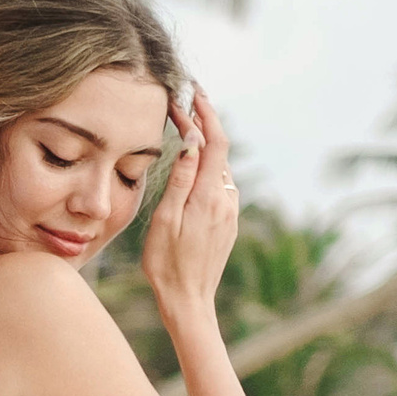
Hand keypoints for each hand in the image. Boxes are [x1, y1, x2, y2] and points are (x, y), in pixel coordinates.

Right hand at [142, 85, 240, 335]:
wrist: (189, 302)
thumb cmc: (167, 264)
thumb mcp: (166, 219)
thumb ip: (181, 179)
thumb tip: (191, 141)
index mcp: (209, 196)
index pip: (215, 142)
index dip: (206, 113)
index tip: (193, 93)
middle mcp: (226, 200)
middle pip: (220, 150)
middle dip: (204, 123)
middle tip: (184, 103)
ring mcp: (230, 212)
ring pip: (220, 167)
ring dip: (206, 145)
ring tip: (187, 127)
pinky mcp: (227, 222)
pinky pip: (220, 185)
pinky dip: (208, 167)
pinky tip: (194, 165)